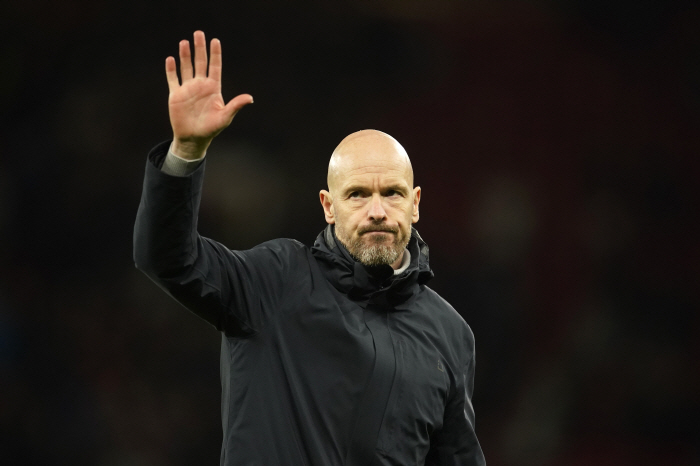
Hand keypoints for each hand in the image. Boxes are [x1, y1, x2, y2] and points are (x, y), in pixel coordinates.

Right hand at [165, 30, 252, 159]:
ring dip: (185, 55)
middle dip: (199, 48)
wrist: (193, 139)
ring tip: (184, 42)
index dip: (215, 54)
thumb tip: (250, 98)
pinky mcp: (175, 95)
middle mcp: (200, 85)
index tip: (215, 40)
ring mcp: (187, 89)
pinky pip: (173, 79)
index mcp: (213, 88)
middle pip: (200, 62)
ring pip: (186, 67)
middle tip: (199, 33)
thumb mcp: (225, 117)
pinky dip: (171, 70)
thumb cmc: (211, 128)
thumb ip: (236, 105)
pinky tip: (171, 59)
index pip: (215, 67)